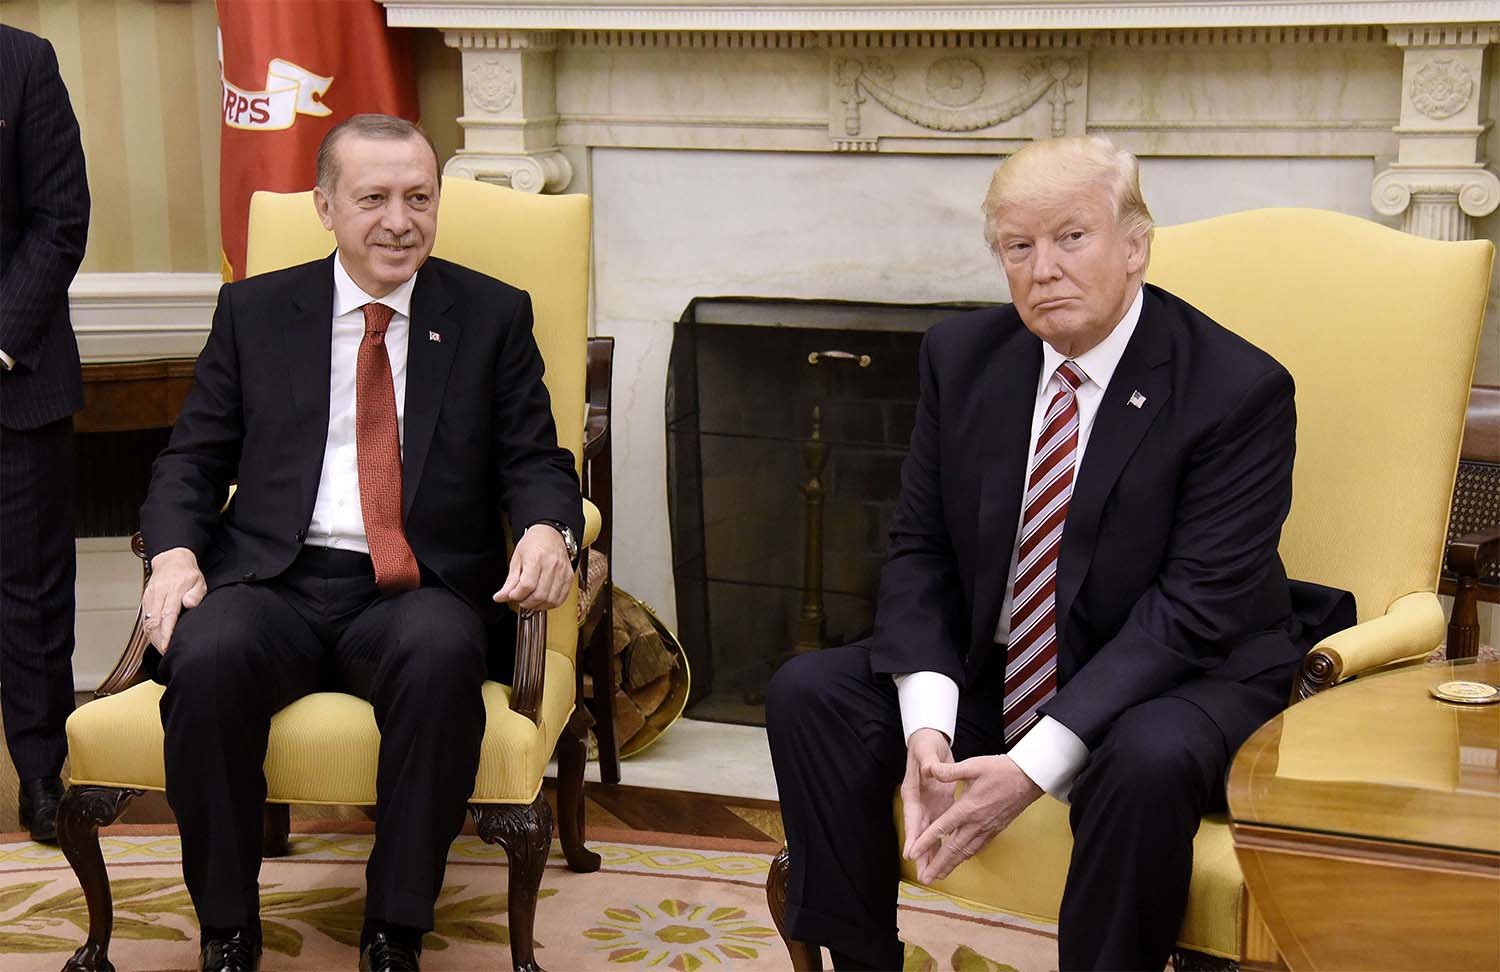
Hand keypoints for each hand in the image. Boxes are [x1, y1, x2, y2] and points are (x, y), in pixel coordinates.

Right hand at [141, 547, 206, 652]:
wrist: (171, 560)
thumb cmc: (187, 573)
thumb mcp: (199, 581)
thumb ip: (196, 593)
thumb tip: (190, 604)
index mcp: (173, 589)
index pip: (167, 614)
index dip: (166, 632)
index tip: (166, 645)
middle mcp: (158, 593)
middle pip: (154, 621)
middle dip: (158, 640)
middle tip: (165, 652)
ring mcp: (150, 596)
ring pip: (147, 621)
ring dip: (152, 638)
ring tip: (161, 649)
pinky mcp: (145, 599)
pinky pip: (144, 618)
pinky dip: (148, 631)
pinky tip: (155, 639)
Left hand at [493, 524, 572, 610]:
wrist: (550, 534)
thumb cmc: (533, 544)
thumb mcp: (516, 560)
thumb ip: (509, 582)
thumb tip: (500, 597)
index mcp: (536, 558)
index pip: (527, 585)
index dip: (517, 595)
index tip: (512, 595)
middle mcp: (552, 565)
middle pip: (539, 595)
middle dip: (526, 602)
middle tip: (520, 599)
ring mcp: (562, 572)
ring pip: (550, 600)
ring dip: (538, 605)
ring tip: (531, 600)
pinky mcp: (569, 577)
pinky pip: (560, 598)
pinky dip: (550, 604)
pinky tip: (542, 600)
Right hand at [900, 728, 956, 878]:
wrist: (929, 741)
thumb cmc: (925, 745)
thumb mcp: (926, 750)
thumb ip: (928, 761)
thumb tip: (928, 769)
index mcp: (913, 792)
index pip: (912, 817)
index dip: (913, 836)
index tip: (911, 854)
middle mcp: (919, 803)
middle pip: (920, 833)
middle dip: (922, 855)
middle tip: (924, 875)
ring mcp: (929, 806)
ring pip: (930, 835)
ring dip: (933, 854)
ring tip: (935, 875)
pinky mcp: (940, 805)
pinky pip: (942, 829)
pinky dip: (944, 843)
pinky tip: (949, 857)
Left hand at [907, 755, 1043, 883]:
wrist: (1028, 778)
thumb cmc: (1002, 770)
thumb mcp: (973, 766)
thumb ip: (950, 771)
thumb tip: (930, 769)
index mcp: (967, 808)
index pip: (941, 828)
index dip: (925, 842)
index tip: (913, 854)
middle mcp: (976, 823)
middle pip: (953, 849)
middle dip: (938, 865)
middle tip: (926, 878)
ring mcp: (987, 828)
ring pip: (965, 852)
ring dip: (951, 865)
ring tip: (939, 876)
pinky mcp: (995, 829)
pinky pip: (977, 847)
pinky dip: (966, 856)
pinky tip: (961, 860)